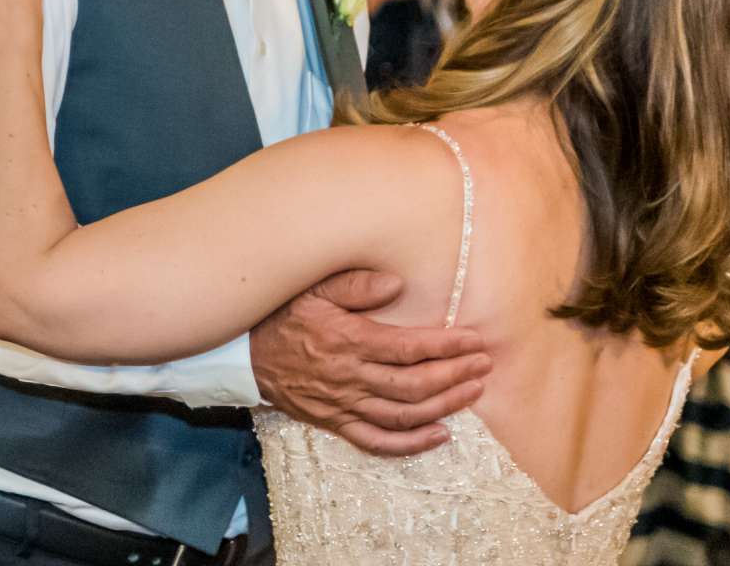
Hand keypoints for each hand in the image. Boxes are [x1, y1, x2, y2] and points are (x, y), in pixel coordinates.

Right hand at [249, 269, 490, 457]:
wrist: (245, 356)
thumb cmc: (285, 316)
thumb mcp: (314, 287)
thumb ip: (355, 284)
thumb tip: (397, 284)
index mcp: (349, 341)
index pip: (408, 348)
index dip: (446, 346)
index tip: (474, 339)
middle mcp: (350, 377)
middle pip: (413, 384)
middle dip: (454, 375)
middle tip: (484, 364)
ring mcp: (344, 405)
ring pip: (403, 415)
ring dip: (443, 406)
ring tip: (473, 392)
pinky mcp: (336, 423)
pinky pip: (377, 442)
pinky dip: (410, 444)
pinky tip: (439, 435)